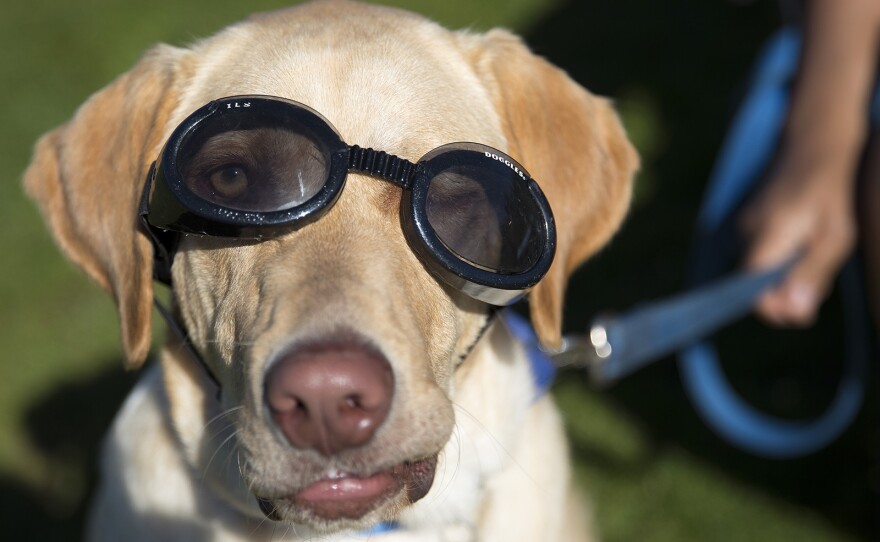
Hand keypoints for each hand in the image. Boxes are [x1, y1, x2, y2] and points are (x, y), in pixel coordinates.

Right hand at [741, 156, 855, 326]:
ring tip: (812, 251)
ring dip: (785, 276)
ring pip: (758, 275)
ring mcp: (738, 231)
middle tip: (820, 273)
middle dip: (787, 293)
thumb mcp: (835, 237)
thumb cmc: (830, 193)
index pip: (752, 294)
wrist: (810, 148)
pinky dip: (778, 261)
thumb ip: (813, 275)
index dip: (776, 310)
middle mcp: (742, 237)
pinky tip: (798, 242)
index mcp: (766, 239)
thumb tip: (795, 314)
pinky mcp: (741, 229)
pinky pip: (757, 259)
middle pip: (756, 288)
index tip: (804, 309)